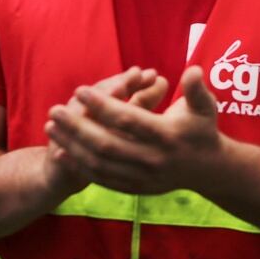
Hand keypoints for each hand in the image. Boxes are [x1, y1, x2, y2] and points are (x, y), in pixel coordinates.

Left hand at [46, 65, 221, 196]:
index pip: (129, 119)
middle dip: (77, 126)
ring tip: (52, 127)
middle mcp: (153, 159)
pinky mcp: (134, 188)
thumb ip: (197, 89)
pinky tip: (61, 152)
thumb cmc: (202, 130)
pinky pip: (101, 179)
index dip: (103, 105)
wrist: (207, 170)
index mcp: (167, 136)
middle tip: (56, 109)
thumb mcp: (205, 107)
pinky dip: (79, 166)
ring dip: (72, 146)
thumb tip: (191, 70)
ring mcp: (142, 177)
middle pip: (107, 143)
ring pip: (99, 163)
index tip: (80, 90)